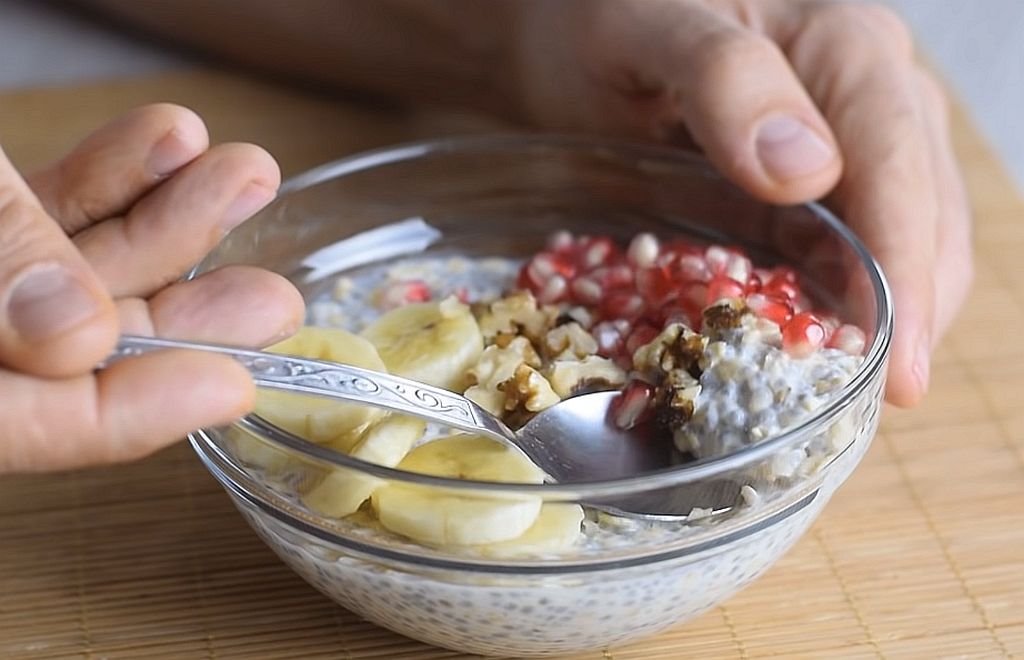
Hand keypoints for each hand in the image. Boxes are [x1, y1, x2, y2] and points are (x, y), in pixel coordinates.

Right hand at [1, 104, 303, 472]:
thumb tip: (79, 334)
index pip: (42, 427)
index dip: (141, 415)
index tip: (233, 385)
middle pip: (87, 354)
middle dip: (193, 319)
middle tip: (277, 300)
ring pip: (84, 270)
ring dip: (175, 224)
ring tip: (246, 176)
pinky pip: (54, 209)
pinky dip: (115, 175)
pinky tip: (174, 141)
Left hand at [510, 0, 971, 405]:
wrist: (578, 26)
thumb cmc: (609, 15)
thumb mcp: (650, 29)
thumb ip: (726, 81)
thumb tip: (808, 171)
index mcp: (844, 50)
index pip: (897, 168)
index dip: (905, 270)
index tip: (894, 363)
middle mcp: (868, 97)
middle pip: (923, 213)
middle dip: (911, 312)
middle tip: (877, 403)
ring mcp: (849, 143)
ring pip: (903, 239)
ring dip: (888, 316)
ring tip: (853, 389)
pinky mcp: (816, 184)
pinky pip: (849, 248)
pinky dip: (841, 301)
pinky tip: (816, 346)